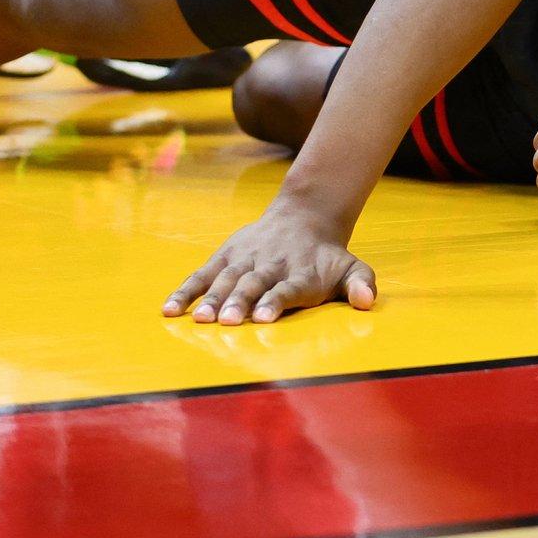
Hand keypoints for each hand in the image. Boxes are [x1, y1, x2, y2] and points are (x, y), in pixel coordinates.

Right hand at [164, 203, 376, 324]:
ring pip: (226, 279)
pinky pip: (202, 274)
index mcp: (300, 273)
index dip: (275, 301)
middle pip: (253, 284)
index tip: (263, 318)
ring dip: (211, 298)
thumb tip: (367, 302)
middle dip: (239, 302)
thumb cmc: (326, 256)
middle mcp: (271, 265)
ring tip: (198, 320)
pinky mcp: (226, 256)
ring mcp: (245, 259)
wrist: (304, 216)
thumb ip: (361, 283)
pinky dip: (186, 290)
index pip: (287, 288)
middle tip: (225, 321)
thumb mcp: (351, 267)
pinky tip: (169, 310)